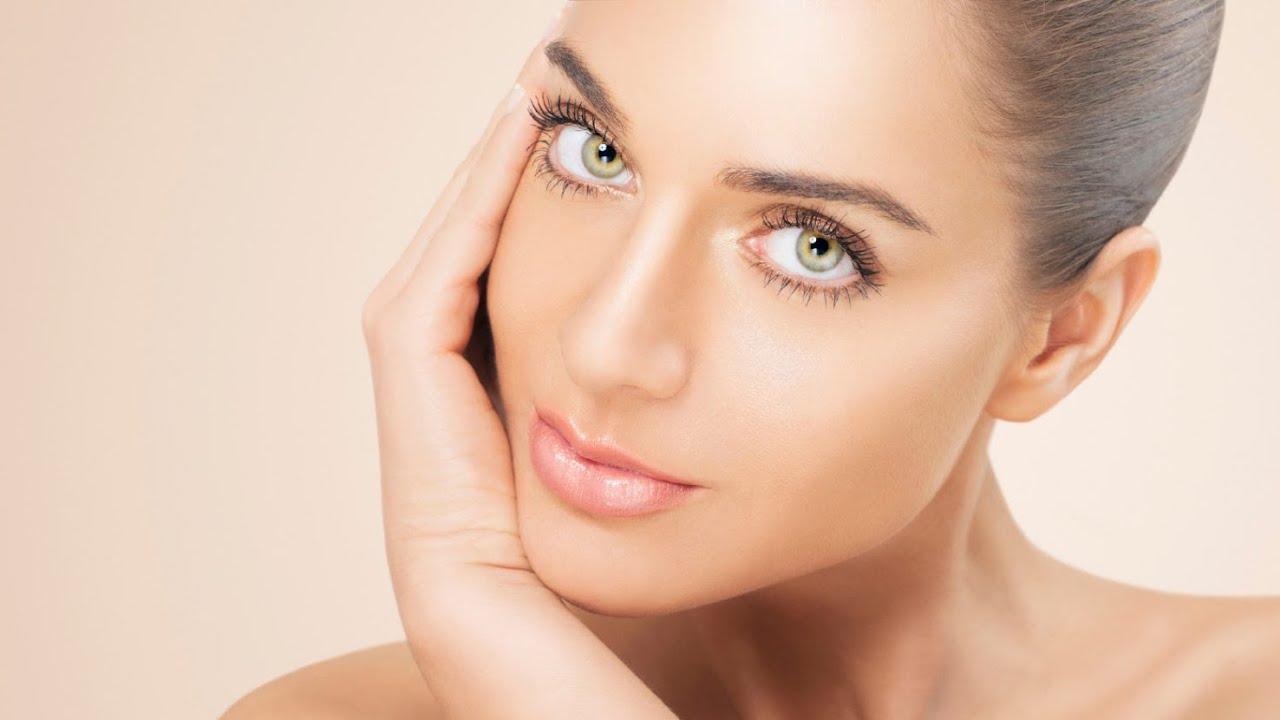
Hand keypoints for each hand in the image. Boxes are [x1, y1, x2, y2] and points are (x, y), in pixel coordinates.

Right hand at [360, 25, 679, 719]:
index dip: (524, 246)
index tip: (574, 158)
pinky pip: (420, 341)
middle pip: (454, 320)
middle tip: (535, 106)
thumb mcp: (713, 549)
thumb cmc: (713, 690)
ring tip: (522, 111)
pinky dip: (460, 244)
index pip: (498, 350)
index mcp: (513, 519)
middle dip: (489, 205)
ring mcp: (432, 521)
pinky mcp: (429, 522)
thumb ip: (711, 481)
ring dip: (469, 205)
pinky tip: (514, 163)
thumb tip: (783, 401)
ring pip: (424, 314)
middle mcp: (455, 513)